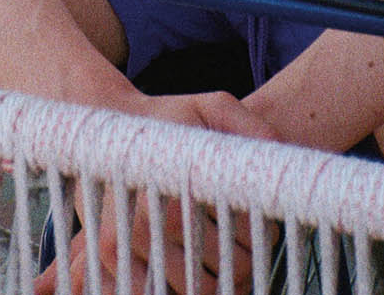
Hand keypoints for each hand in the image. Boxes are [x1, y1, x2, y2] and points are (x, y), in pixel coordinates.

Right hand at [34, 91, 276, 294]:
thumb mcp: (210, 108)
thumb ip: (249, 127)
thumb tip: (282, 154)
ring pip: (196, 292)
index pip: (245, 237)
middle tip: (245, 248)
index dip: (264, 238)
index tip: (264, 227)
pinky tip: (192, 271)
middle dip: (245, 264)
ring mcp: (128, 244)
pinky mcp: (108, 257)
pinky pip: (155, 293)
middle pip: (225, 273)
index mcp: (183, 187)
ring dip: (218, 285)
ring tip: (222, 261)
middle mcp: (153, 220)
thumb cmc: (164, 120)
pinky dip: (179, 288)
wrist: (101, 127)